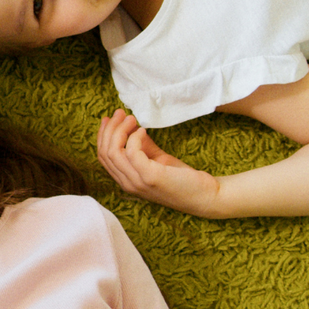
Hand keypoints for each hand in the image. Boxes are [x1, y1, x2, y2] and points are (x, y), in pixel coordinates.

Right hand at [97, 110, 224, 217]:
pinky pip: (131, 152)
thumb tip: (132, 128)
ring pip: (113, 152)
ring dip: (120, 130)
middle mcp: (128, 184)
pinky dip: (134, 137)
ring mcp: (137, 182)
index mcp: (127, 180)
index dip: (103, 135)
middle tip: (120, 113)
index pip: (103, 157)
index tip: (110, 118)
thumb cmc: (182, 179)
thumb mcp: (158, 160)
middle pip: (105, 153)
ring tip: (131, 118)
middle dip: (110, 129)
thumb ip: (144, 147)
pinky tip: (143, 130)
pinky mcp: (150, 177)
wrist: (205, 196)